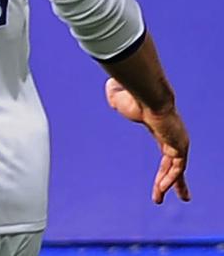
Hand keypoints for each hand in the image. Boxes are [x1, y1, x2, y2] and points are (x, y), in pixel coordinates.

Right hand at [105, 77, 190, 203]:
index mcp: (158, 126)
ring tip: (158, 200)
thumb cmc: (131, 94)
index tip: (162, 175)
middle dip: (174, 180)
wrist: (147, 93)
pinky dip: (169, 180)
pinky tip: (161, 189)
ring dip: (170, 185)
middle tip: (175, 194)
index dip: (164, 162)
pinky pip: (177, 168)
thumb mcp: (117, 97)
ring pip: (176, 169)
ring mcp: (178, 141)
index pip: (165, 149)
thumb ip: (116, 97)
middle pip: (174, 162)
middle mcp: (172, 135)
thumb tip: (112, 91)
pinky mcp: (180, 146)